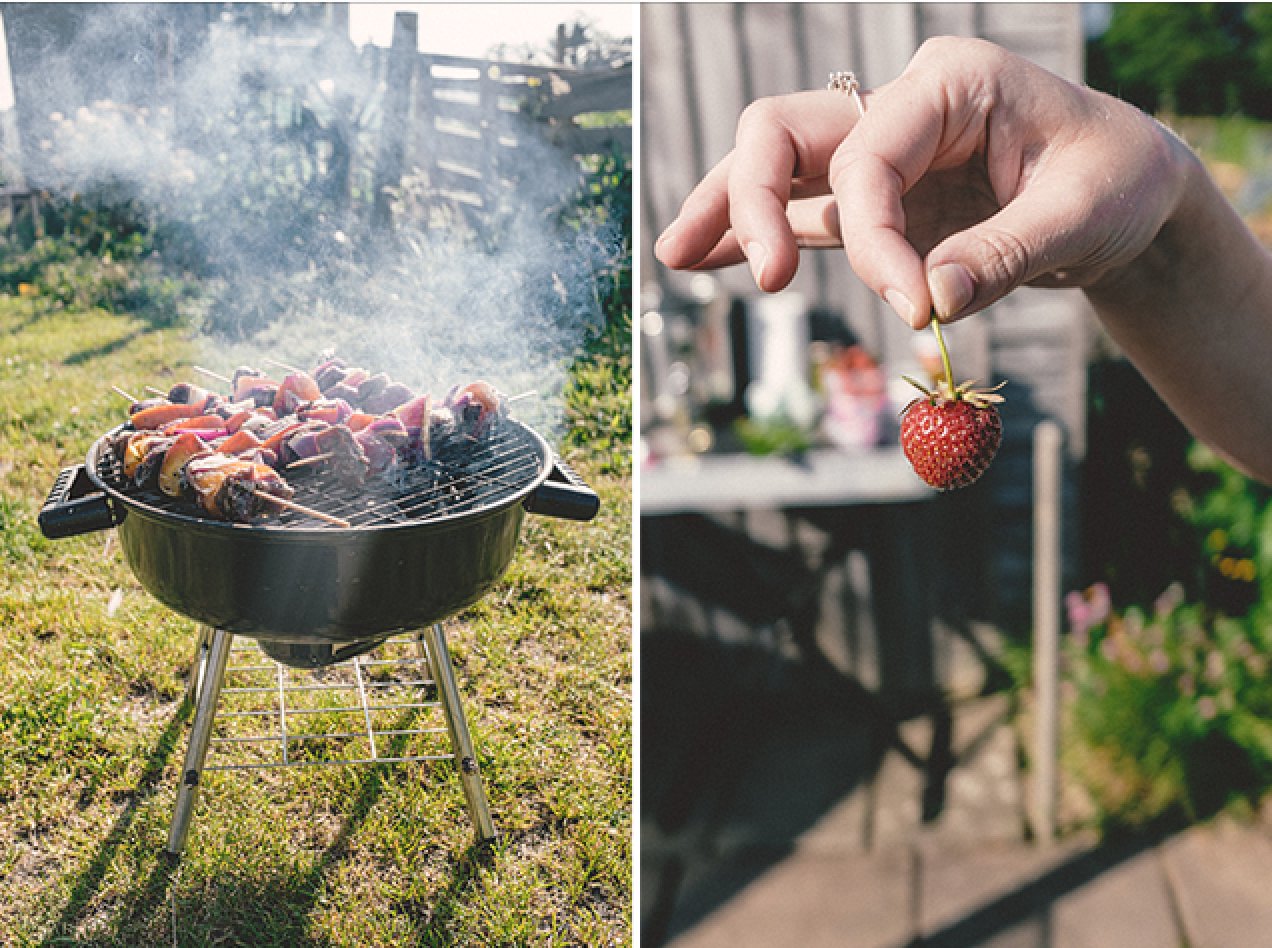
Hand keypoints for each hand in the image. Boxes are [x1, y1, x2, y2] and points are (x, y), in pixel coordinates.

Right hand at [655, 36, 1190, 328]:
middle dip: (754, 201)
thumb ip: (1005, 255)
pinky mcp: (875, 198)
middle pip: (784, 133)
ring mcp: (878, 151)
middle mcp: (899, 106)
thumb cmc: (1115, 182)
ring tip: (675, 257)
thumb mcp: (1081, 214)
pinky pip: (799, 212)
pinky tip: (706, 263)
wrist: (1129, 193)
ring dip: (725, 212)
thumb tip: (931, 302)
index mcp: (950, 82)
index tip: (915, 306)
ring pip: (773, 168)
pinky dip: (752, 237)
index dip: (876, 238)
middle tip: (771, 279)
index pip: (869, 156)